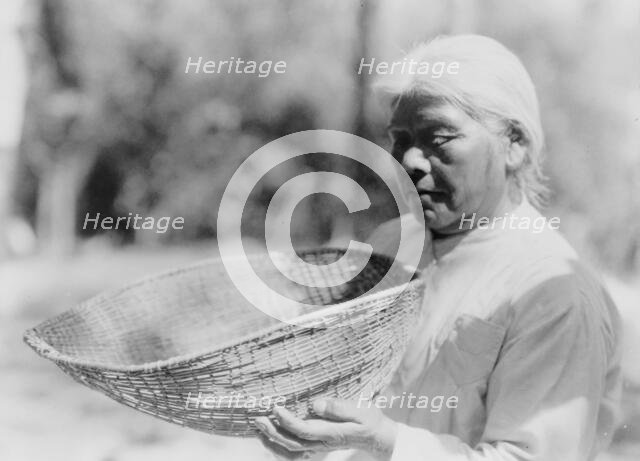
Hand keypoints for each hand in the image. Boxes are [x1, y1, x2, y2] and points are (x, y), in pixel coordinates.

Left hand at [255, 398, 397, 460]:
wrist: (376, 436)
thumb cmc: (369, 420)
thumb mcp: (360, 409)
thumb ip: (339, 407)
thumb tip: (315, 404)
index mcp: (330, 433)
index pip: (303, 430)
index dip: (287, 420)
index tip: (275, 407)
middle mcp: (321, 444)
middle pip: (291, 443)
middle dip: (272, 432)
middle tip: (258, 418)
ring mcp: (318, 448)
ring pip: (290, 451)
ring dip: (272, 441)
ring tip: (258, 428)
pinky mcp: (316, 447)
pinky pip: (294, 453)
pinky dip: (279, 447)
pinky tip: (269, 438)